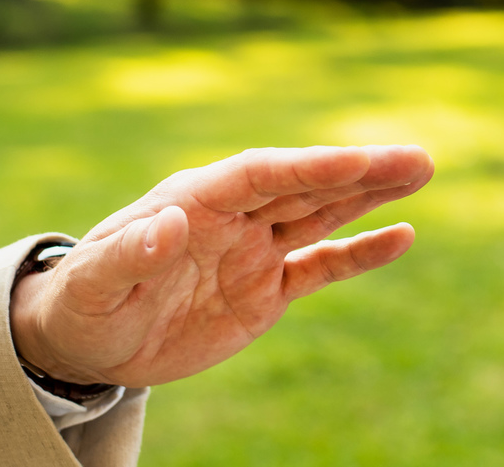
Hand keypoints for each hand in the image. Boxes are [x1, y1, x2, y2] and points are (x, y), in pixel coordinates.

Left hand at [10, 145, 433, 387]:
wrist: (90, 344)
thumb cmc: (84, 305)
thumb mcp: (93, 285)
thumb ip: (126, 256)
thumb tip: (169, 224)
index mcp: (196, 200)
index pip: (262, 175)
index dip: (312, 166)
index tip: (359, 160)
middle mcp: (235, 217)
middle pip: (306, 186)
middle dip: (361, 171)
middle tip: (418, 158)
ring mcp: (255, 250)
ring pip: (322, 214)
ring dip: (370, 194)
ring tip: (419, 171)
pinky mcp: (267, 289)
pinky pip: (322, 265)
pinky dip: (360, 253)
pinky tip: (400, 235)